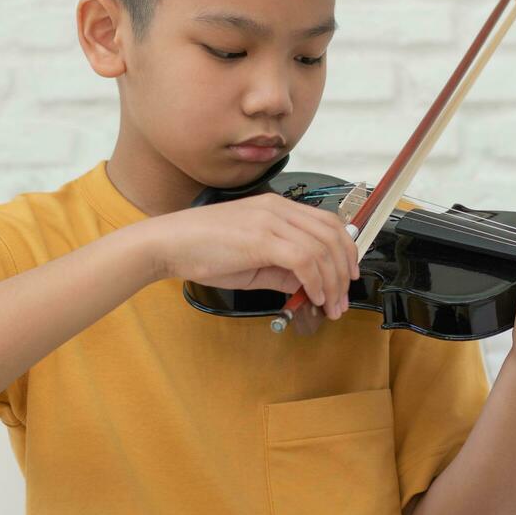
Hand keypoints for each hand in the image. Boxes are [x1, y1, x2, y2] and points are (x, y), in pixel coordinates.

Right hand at [145, 194, 360, 319]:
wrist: (168, 244)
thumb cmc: (202, 250)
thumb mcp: (251, 261)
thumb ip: (282, 270)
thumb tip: (307, 285)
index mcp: (277, 207)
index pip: (328, 223)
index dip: (345, 251)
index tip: (347, 277)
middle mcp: (278, 208)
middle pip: (332, 236)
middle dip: (344, 271)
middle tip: (343, 299)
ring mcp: (270, 221)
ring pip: (322, 249)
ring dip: (332, 283)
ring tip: (330, 306)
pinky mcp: (261, 239)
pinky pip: (304, 260)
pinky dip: (315, 281)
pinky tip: (313, 297)